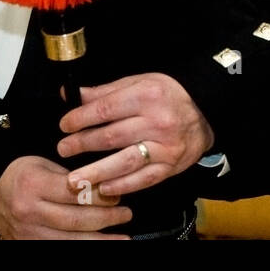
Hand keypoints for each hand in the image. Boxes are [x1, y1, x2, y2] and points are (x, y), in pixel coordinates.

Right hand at [0, 154, 130, 238]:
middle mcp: (30, 211)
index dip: (100, 195)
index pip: (74, 192)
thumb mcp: (42, 164)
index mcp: (33, 184)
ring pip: (70, 241)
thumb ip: (70, 176)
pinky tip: (99, 245)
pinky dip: (81, 248)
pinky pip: (58, 249)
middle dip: (106, 218)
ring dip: (100, 241)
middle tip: (126, 214)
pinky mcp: (27, 245)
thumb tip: (104, 186)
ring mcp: (27, 233)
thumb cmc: (20, 175)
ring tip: (123, 238)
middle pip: (75, 219)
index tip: (118, 195)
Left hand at [57, 73, 214, 197]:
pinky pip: (144, 179)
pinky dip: (123, 185)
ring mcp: (165, 146)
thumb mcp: (139, 82)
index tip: (65, 125)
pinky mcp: (171, 166)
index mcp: (147, 96)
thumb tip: (73, 94)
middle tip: (63, 149)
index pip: (106, 109)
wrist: (206, 110)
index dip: (81, 118)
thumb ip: (106, 91)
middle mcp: (157, 122)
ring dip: (97, 172)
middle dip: (83, 144)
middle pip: (112, 136)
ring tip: (75, 179)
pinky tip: (104, 188)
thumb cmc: (168, 95)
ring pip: (125, 162)